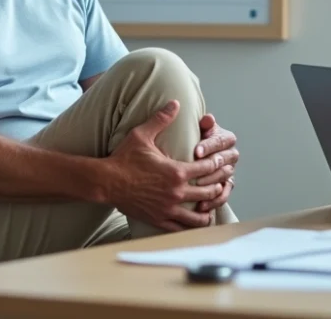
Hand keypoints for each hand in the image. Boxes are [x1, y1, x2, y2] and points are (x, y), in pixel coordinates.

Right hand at [106, 100, 224, 231]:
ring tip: (212, 206)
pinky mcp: (158, 219)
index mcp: (176, 171)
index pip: (208, 168)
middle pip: (208, 192)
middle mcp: (176, 192)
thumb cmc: (124, 158)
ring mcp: (168, 208)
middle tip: (224, 182)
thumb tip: (175, 102)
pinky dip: (191, 225)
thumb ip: (161, 119)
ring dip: (208, 210)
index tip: (222, 162)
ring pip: (198, 216)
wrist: (106, 181)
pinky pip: (181, 228)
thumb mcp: (142, 135)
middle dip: (218, 186)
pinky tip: (194, 221)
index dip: (218, 164)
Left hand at [194, 114, 237, 212]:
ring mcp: (228, 172)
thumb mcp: (194, 129)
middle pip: (225, 160)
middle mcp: (230, 155)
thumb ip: (202, 124)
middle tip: (195, 171)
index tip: (196, 152)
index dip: (209, 146)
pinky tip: (201, 206)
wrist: (188, 155)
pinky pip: (223, 195)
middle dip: (210, 166)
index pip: (221, 141)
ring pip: (224, 177)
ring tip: (197, 186)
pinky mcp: (224, 188)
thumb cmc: (190, 140)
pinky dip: (214, 201)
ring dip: (212, 182)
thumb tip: (208, 118)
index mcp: (225, 138)